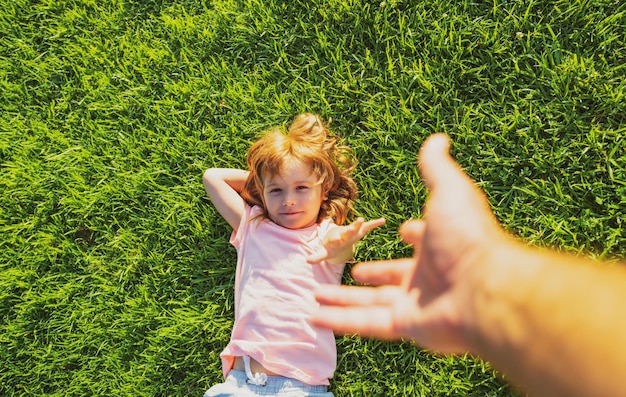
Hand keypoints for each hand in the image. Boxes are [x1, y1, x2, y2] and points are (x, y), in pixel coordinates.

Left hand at [307, 217, 385, 264]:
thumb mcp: (325, 253)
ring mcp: (353, 231)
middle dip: (352, 227)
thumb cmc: (332, 248)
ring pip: (358, 227)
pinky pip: (368, 227)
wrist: (338, 239)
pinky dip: (375, 224)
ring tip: (366, 219)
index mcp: (336, 240)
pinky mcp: (360, 230)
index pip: (336, 239)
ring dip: (361, 224)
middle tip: (358, 221)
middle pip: (348, 231)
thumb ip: (317, 256)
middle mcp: (344, 234)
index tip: (337, 239)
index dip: (337, 239)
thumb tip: (307, 260)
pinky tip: (383, 220)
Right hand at [312, 134, 506, 352]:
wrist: (482, 288)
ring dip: (342, 300)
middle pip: (392, 277)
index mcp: (440, 247)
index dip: (412, 234)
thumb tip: (437, 137)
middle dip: (373, 273)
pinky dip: (340, 322)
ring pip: (372, 304)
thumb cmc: (467, 238)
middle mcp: (429, 278)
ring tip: (316, 295)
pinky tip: (315, 317)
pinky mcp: (407, 327)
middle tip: (353, 269)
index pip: (422, 241)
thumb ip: (436, 168)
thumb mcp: (448, 191)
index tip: (401, 230)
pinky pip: (367, 324)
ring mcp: (417, 306)